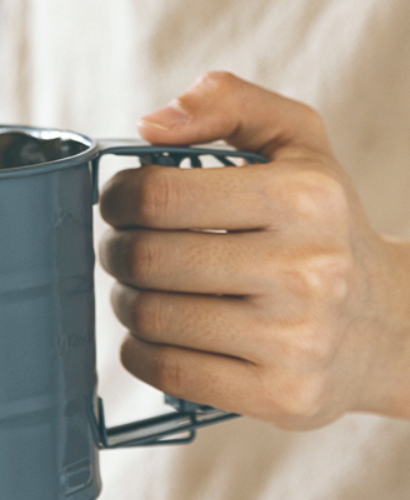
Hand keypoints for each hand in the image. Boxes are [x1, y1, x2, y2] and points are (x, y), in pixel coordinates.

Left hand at [98, 71, 409, 428]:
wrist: (390, 327)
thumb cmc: (323, 229)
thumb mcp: (298, 146)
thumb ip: (231, 105)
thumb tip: (150, 124)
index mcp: (305, 197)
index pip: (160, 195)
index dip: (120, 199)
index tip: (121, 205)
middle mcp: (306, 270)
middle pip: (146, 261)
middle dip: (117, 253)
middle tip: (126, 252)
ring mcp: (294, 339)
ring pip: (149, 318)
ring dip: (127, 303)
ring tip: (145, 293)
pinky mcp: (278, 395)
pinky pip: (166, 371)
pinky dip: (141, 352)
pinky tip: (158, 336)